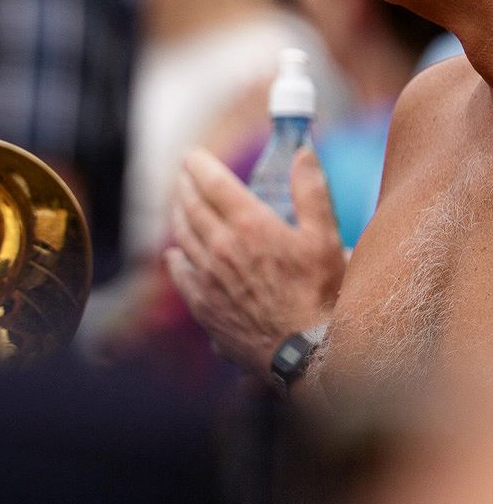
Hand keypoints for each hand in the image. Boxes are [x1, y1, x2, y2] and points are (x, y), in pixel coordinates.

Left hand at [167, 147, 345, 374]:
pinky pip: (180, 272)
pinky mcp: (203, 303)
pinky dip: (176, 256)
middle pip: (192, 206)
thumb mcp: (326, 237)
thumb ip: (312, 191)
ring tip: (180, 203)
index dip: (199, 165)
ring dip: (178, 214)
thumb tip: (303, 152)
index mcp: (250, 225)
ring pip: (182, 235)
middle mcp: (221, 247)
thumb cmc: (321, 293)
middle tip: (184, 174)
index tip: (191, 155)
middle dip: (186, 185)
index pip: (213, 183)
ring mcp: (208, 276)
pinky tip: (176, 253)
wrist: (305, 350)